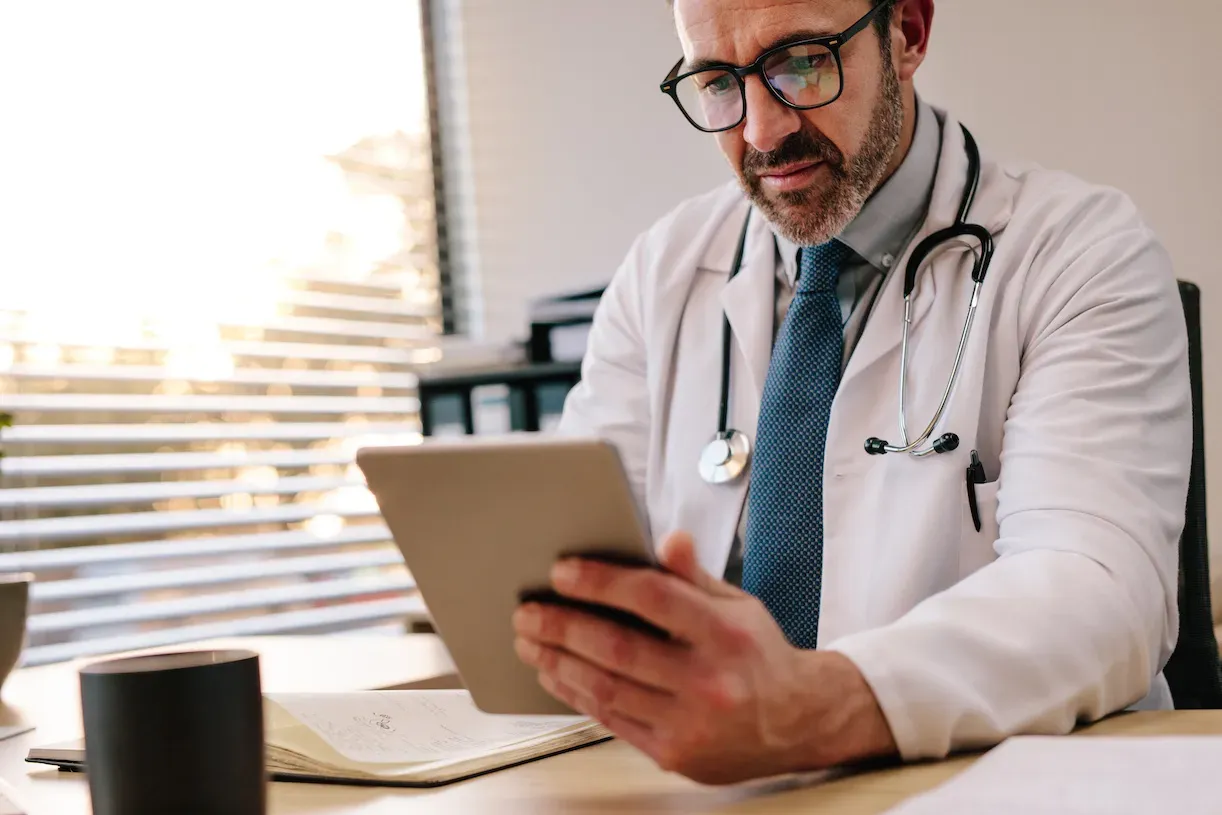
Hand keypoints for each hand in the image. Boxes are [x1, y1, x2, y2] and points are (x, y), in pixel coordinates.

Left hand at [512, 532, 896, 783]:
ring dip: (558, 661)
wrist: (801, 723)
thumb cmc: (760, 657)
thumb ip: (694, 575)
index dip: (601, 582)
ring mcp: (691, 723)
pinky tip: (555, 673)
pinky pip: (612, 719)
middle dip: (562, 626)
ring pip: (607, 688)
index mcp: (725, 633)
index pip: (652, 598)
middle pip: (618, 648)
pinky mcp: (675, 753)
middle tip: (528, 611)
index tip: (563, 572)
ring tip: (530, 640)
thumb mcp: (738, 604)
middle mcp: (709, 681)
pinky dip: (576, 694)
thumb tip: (668, 540)